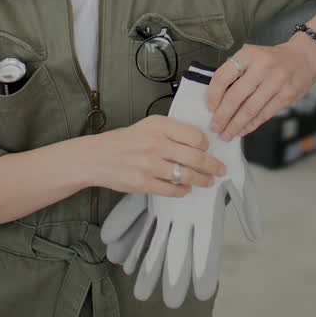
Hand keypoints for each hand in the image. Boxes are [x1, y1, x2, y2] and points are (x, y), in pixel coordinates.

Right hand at [85, 116, 225, 196]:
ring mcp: (149, 165)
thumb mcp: (148, 126)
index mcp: (158, 126)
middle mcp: (155, 143)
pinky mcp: (142, 183)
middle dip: (213, 166)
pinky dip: (183, 190)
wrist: (95, 157)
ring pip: (187, 175)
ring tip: (208, 181)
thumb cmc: (123, 141)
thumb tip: (199, 143)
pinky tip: (186, 188)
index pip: (195, 135)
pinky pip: (172, 190)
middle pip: (196, 157)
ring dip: (202, 180)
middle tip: (220, 170)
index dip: (206, 145)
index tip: (208, 149)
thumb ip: (172, 131)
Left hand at [206, 41, 315, 140]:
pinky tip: (242, 130)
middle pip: (236, 96)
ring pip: (250, 109)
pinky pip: (264, 114)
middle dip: (222, 116)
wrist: (305, 56)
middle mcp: (262, 66)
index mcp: (249, 54)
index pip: (223, 76)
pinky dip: (251, 125)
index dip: (213, 95)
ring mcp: (277, 81)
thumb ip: (236, 73)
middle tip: (215, 127)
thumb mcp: (252, 56)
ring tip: (226, 134)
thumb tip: (216, 100)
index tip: (209, 107)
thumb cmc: (273, 59)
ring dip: (235, 125)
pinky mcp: (287, 95)